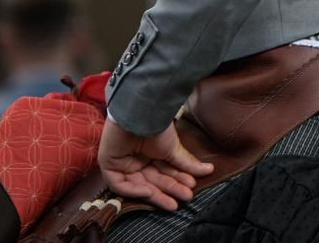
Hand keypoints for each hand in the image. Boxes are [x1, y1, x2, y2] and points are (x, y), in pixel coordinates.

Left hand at [98, 118, 212, 209]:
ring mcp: (122, 163)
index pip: (164, 171)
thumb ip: (187, 163)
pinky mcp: (109, 165)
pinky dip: (134, 190)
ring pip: (139, 184)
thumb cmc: (156, 126)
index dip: (177, 179)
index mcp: (150, 152)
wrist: (141, 113)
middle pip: (153, 180)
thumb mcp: (174, 148)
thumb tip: (209, 169)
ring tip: (174, 203)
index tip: (191, 187)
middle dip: (170, 189)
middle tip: (186, 197)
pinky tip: (149, 192)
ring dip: (157, 194)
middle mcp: (137, 158)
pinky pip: (119, 185)